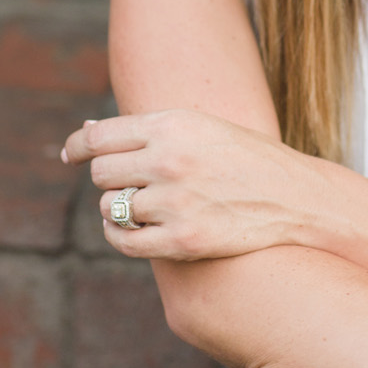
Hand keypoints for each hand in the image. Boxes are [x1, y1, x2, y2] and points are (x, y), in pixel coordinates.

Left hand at [63, 109, 331, 261]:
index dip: (77, 146)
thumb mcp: (201, 128)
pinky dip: (120, 237)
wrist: (297, 197)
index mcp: (173, 125)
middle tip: (129, 182)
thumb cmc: (246, 158)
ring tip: (142, 206)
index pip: (100, 136)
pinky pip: (124, 241)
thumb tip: (87, 131)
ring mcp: (176, 202)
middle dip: (110, 179)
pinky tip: (133, 230)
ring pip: (110, 208)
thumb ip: (147, 131)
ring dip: (117, 209)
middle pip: (102, 173)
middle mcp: (170, 161)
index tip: (70, 154)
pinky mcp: (183, 241)